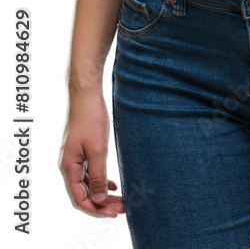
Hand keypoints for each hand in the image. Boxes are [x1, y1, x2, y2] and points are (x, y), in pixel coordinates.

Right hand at [58, 89, 125, 217]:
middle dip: (101, 204)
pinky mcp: (80, 150)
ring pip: (87, 184)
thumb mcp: (98, 149)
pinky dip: (100, 180)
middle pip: (83, 194)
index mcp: (68, 167)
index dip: (96, 210)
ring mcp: (74, 158)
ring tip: (120, 199)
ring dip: (102, 193)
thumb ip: (98, 175)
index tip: (114, 213)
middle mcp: (68, 165)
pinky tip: (112, 184)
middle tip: (121, 208)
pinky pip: (88, 173)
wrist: (86, 94)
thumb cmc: (90, 118)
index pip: (79, 199)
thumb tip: (99, 199)